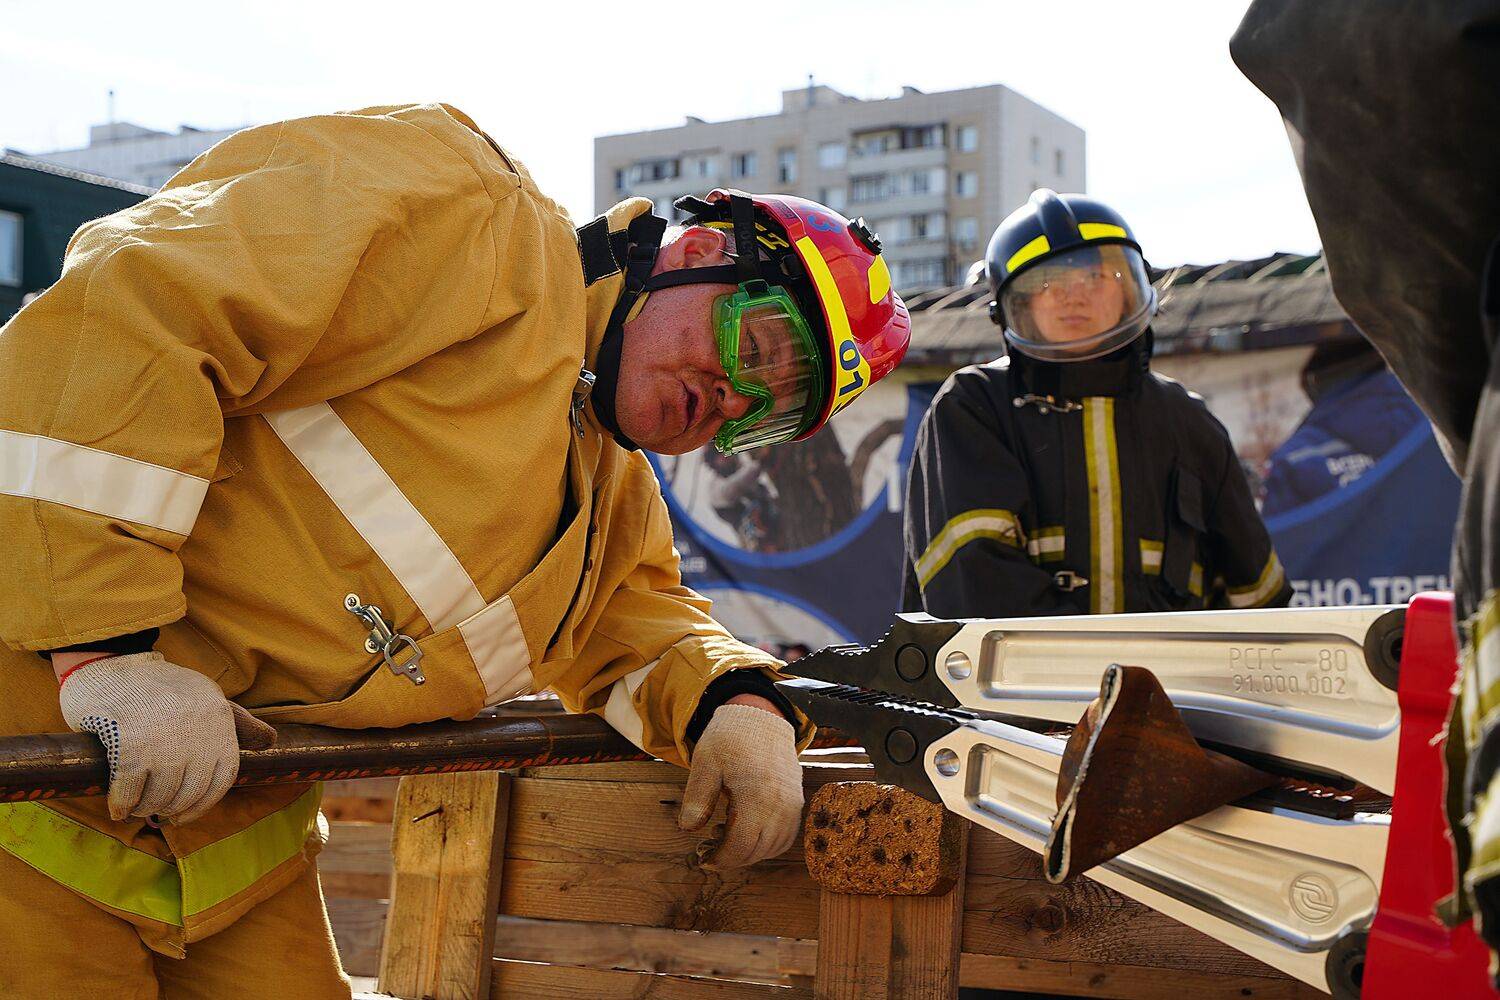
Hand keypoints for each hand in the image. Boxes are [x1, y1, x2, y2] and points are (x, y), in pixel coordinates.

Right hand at [57, 652, 274, 823]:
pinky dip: (123, 804)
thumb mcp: (207, 697)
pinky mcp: (130, 742)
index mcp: (219, 718)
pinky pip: (130, 789)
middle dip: (171, 807)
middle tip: (155, 810)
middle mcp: (198, 729)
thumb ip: (237, 722)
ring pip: (161, 794)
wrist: (111, 663)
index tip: (184, 814)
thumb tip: (270, 741)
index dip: (203, 803)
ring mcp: (164, 737)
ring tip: (137, 807)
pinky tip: (118, 808)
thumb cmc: (160, 687)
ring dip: (147, 808)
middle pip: (191, 790)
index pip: (223, 776)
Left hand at [679, 702, 802, 868]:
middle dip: (730, 858)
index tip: (702, 857)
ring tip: (724, 835)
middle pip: (756, 851)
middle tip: (707, 848)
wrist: (761, 718)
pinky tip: (746, 831)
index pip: (741, 846)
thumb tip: (687, 829)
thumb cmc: (730, 739)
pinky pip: (786, 836)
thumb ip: (696, 798)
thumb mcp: (705, 763)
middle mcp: (779, 805)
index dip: (720, 859)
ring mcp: (791, 804)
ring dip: (749, 852)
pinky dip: (767, 843)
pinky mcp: (796, 802)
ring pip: (773, 847)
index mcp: (755, 796)